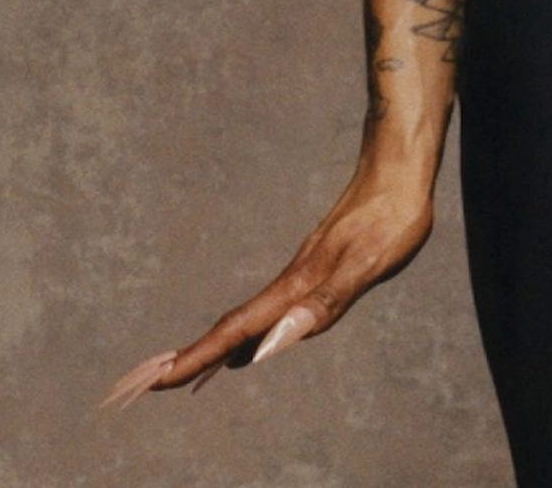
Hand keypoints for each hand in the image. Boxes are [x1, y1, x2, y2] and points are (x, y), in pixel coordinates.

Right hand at [99, 163, 434, 406]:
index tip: (158, 383)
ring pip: (246, 317)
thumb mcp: (367, 265)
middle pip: (230, 326)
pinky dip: (246, 333)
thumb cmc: (393, 217)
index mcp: (297, 286)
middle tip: (151, 385)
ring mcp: (299, 272)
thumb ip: (322, 304)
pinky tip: (250, 345)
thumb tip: (272, 345)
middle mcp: (290, 280)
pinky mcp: (314, 266)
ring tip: (186, 373)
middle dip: (191, 357)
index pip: (236, 331)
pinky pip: (266, 309)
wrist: (400, 165)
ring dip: (214, 346)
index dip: (197, 358)